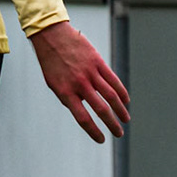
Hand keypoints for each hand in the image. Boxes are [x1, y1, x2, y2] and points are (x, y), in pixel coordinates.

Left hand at [31, 22, 129, 143]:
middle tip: (119, 134)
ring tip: (125, 120)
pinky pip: (113, 80)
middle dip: (112, 124)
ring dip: (120, 110)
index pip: (83, 118)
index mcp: (65, 92)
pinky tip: (125, 101)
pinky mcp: (98, 62)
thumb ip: (69, 97)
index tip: (101, 139)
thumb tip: (84, 109)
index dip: (93, 131)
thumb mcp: (54, 83)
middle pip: (101, 109)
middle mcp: (79, 84)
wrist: (52, 36)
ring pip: (111, 96)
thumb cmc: (51, 62)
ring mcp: (90, 73)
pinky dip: (122, 92)